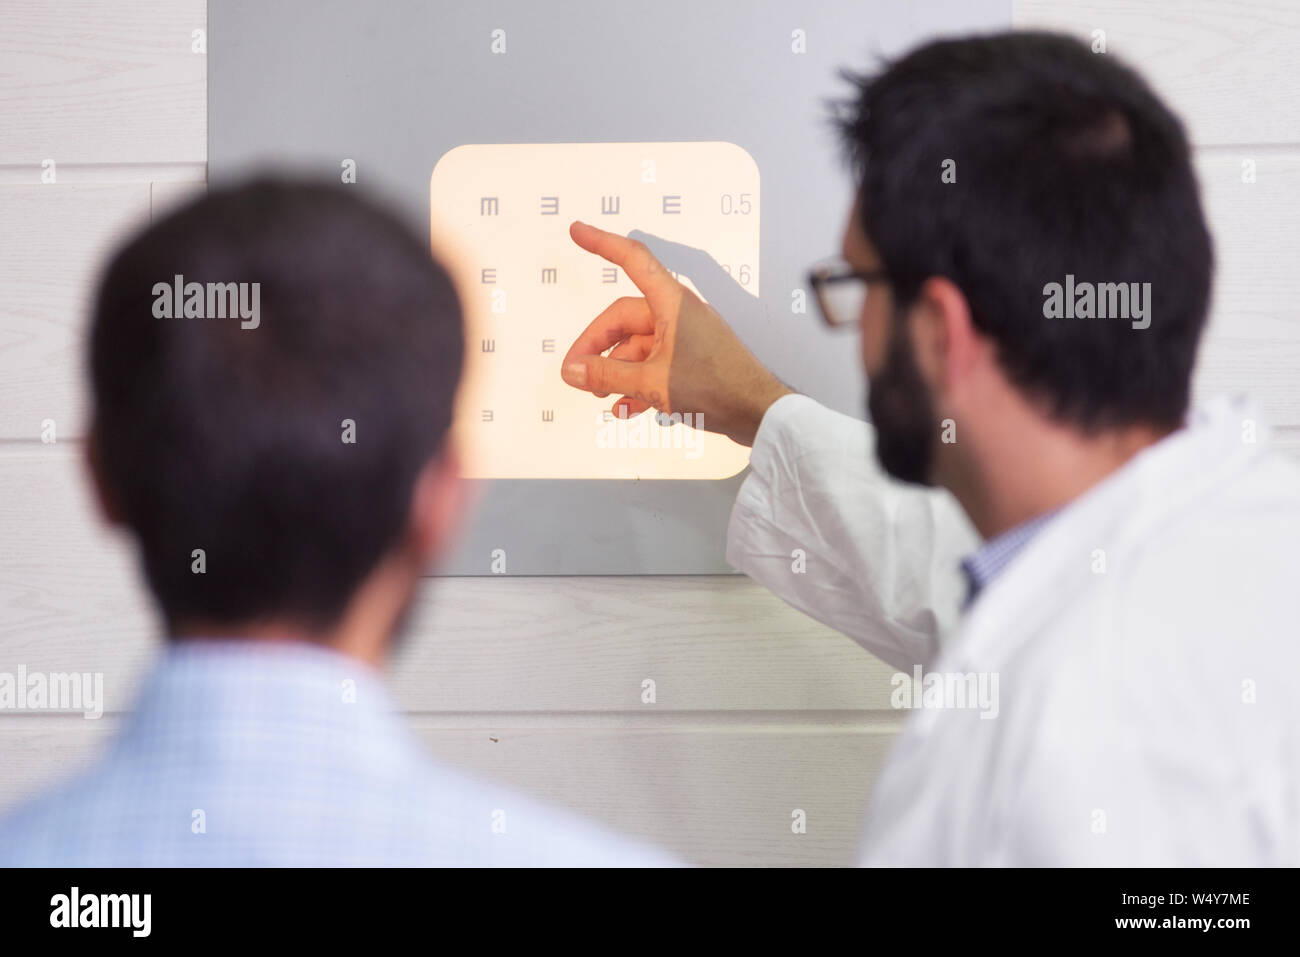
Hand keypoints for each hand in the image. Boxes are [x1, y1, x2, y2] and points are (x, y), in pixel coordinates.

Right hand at [560, 221, 792, 446]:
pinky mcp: (691, 360)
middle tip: (576, 375)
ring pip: (637, 346)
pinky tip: (625, 408)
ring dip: (615, 370)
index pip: (633, 260)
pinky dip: (636, 382)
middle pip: (623, 319)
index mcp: (672, 303)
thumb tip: (572, 370)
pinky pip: (653, 364)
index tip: (577, 231)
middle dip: (596, 346)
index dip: (602, 243)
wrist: (759, 413)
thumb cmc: (717, 387)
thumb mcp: (651, 382)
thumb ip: (607, 374)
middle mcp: (678, 314)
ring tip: (600, 397)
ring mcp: (685, 337)